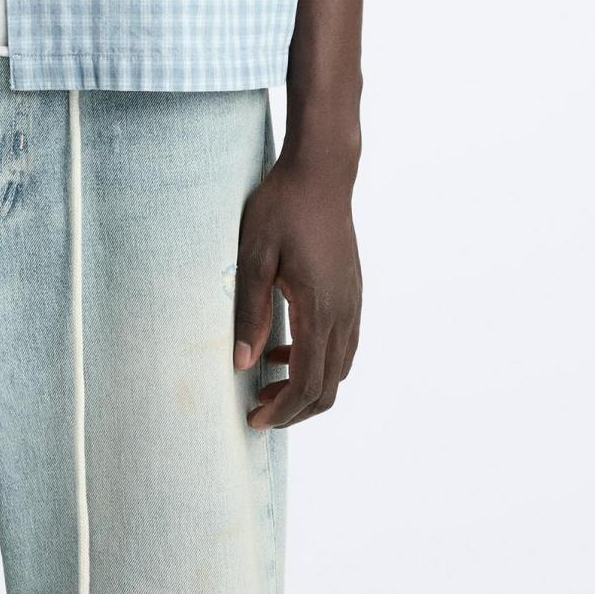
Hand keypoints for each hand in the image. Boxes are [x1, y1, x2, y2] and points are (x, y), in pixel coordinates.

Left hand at [232, 143, 360, 428]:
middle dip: (294, 410)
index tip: (254, 419)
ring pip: (339, 371)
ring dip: (307, 387)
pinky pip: (343, 347)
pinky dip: (319, 362)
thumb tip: (241, 364)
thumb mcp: (253, 256)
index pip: (307, 384)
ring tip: (268, 382)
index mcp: (319, 310)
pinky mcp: (353, 294)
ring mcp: (353, 305)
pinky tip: (287, 348)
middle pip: (328, 388)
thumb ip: (249, 311)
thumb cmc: (282, 209)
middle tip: (258, 411)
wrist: (321, 174)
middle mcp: (344, 315)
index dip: (282, 411)